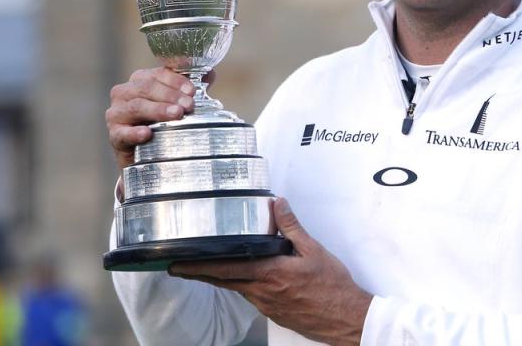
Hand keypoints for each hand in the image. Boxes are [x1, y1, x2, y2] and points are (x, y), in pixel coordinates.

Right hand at [105, 67, 198, 170]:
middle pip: (146, 88)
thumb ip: (192, 87)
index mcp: (139, 80)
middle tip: (188, 106)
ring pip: (135, 106)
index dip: (176, 81)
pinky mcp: (114, 136)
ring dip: (157, 109)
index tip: (192, 91)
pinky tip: (147, 134)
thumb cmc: (162, 123)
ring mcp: (116, 114)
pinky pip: (122, 133)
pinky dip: (134, 133)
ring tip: (176, 114)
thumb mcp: (176, 103)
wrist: (144, 156)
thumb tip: (210, 73)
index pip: (158, 74)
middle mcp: (124, 93)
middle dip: (170, 95)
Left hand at [170, 198, 372, 345]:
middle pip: (223, 281)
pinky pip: (251, 296)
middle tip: (178, 266)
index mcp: (269, 274)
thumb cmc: (332, 285)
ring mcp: (266, 305)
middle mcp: (262, 292)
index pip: (225, 269)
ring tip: (209, 266)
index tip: (177, 264)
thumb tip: (277, 204)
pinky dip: (242, 285)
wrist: (345, 318)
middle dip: (199, 273)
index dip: (198, 267)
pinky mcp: (274, 313)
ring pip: (237, 288)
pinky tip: (246, 277)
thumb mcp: (314, 249)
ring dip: (222, 278)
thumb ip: (291, 227)